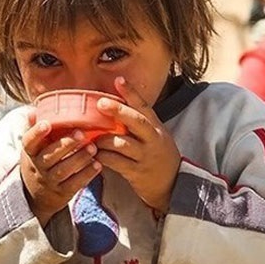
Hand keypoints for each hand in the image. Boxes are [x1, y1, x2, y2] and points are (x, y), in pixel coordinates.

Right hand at [21, 112, 100, 225]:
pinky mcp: (62, 193)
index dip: (36, 133)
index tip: (47, 123)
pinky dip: (86, 174)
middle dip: (65, 144)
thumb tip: (34, 110)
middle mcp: (37, 167)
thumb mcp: (33, 148)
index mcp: (29, 152)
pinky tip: (98, 164)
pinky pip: (74, 184)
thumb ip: (35, 129)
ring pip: (63, 170)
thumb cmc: (39, 162)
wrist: (36, 197)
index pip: (29, 142)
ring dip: (79, 158)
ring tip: (93, 147)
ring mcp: (49, 182)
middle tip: (81, 133)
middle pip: (49, 156)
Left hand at [93, 77, 181, 212]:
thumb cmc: (158, 155)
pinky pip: (116, 162)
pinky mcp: (137, 172)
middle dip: (118, 111)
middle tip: (100, 103)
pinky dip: (103, 157)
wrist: (173, 184)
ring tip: (91, 136)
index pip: (144, 106)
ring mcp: (145, 156)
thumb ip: (138, 122)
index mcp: (155, 126)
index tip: (119, 79)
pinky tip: (94, 154)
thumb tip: (114, 105)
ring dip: (103, 139)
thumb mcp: (155, 135)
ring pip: (121, 143)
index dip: (131, 92)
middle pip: (136, 121)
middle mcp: (152, 139)